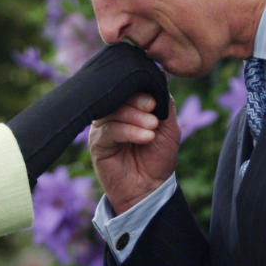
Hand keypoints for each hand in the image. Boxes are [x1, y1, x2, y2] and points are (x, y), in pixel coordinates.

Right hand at [88, 94, 179, 212]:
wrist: (151, 187)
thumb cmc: (159, 157)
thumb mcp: (169, 126)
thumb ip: (164, 102)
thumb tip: (159, 78)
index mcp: (129, 106)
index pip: (129, 87)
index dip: (141, 89)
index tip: (154, 101)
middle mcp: (114, 113)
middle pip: (119, 96)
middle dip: (138, 102)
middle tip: (153, 111)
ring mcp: (103, 127)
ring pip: (114, 111)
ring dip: (135, 117)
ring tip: (152, 128)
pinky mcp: (97, 143)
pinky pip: (109, 130)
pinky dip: (128, 131)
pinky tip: (145, 137)